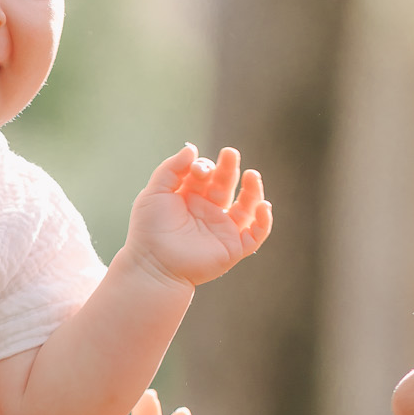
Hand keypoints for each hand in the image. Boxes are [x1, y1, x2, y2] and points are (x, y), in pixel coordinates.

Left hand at [124, 145, 270, 289]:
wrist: (153, 265)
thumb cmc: (149, 230)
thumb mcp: (155, 192)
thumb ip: (171, 168)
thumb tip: (192, 149)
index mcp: (189, 198)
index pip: (205, 175)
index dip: (205, 167)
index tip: (199, 169)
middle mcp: (207, 212)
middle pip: (226, 185)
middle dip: (229, 168)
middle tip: (230, 153)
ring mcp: (221, 230)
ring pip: (246, 207)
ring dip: (253, 191)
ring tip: (253, 174)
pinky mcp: (232, 248)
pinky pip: (256, 234)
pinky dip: (264, 221)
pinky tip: (264, 205)